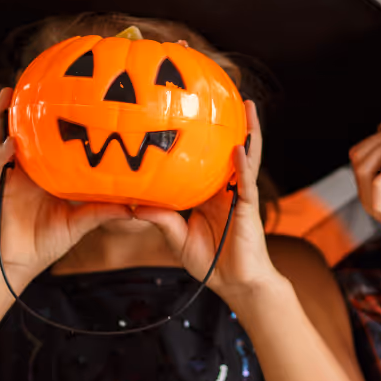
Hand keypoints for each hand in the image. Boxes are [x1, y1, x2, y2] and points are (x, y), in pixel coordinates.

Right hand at [0, 88, 132, 288]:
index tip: (68, 93)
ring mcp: (5, 174)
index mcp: (42, 170)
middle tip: (34, 78)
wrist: (16, 264)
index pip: (46, 137)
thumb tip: (138, 207)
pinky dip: (1, 155)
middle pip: (20, 128)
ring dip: (3, 117)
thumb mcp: (80, 222)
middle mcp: (23, 167)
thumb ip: (104, 211)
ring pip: (0, 138)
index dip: (52, 116)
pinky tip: (10, 145)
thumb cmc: (45, 242)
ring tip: (9, 94)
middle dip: (24, 105)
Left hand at [135, 101, 282, 304]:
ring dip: (249, 132)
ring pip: (246, 158)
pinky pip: (246, 184)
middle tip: (227, 96)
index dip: (201, 136)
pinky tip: (238, 149)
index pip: (204, 157)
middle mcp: (227, 188)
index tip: (189, 111)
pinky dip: (242, 165)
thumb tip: (132, 205)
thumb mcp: (176, 237)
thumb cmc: (209, 261)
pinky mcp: (248, 209)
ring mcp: (240, 196)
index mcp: (211, 191)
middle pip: (229, 149)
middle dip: (230, 122)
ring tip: (248, 107)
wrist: (234, 284)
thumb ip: (160, 218)